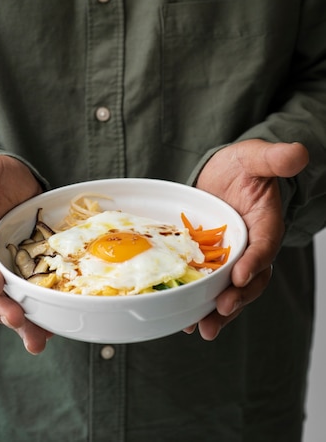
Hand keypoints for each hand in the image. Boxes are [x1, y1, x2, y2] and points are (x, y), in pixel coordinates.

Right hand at [0, 154, 51, 353]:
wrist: (15, 183)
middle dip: (3, 308)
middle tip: (17, 321)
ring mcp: (11, 268)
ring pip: (13, 300)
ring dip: (24, 322)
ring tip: (37, 341)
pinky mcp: (32, 271)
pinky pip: (35, 294)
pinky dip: (43, 312)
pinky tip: (57, 328)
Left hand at [185, 139, 308, 339]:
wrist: (224, 176)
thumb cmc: (242, 166)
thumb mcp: (256, 156)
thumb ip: (275, 158)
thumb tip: (297, 153)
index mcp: (265, 225)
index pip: (264, 246)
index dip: (255, 262)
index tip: (239, 275)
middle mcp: (250, 248)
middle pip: (250, 279)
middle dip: (237, 298)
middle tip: (221, 310)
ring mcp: (230, 258)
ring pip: (229, 290)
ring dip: (219, 311)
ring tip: (202, 328)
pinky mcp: (210, 262)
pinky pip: (209, 286)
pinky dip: (199, 303)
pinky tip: (183, 319)